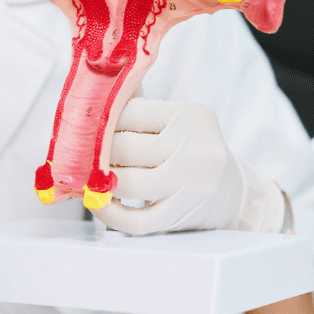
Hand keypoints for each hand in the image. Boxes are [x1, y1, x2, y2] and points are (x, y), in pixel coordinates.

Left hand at [94, 98, 284, 234]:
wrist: (231, 189)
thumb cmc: (188, 148)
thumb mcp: (174, 119)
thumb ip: (137, 106)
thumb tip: (94, 92)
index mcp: (188, 116)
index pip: (129, 111)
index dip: (101, 120)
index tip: (87, 126)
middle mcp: (193, 148)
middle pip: (124, 147)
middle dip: (95, 152)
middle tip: (81, 152)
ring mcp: (189, 185)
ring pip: (126, 183)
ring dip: (99, 181)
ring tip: (89, 175)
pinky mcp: (179, 215)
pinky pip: (135, 220)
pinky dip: (108, 214)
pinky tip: (98, 202)